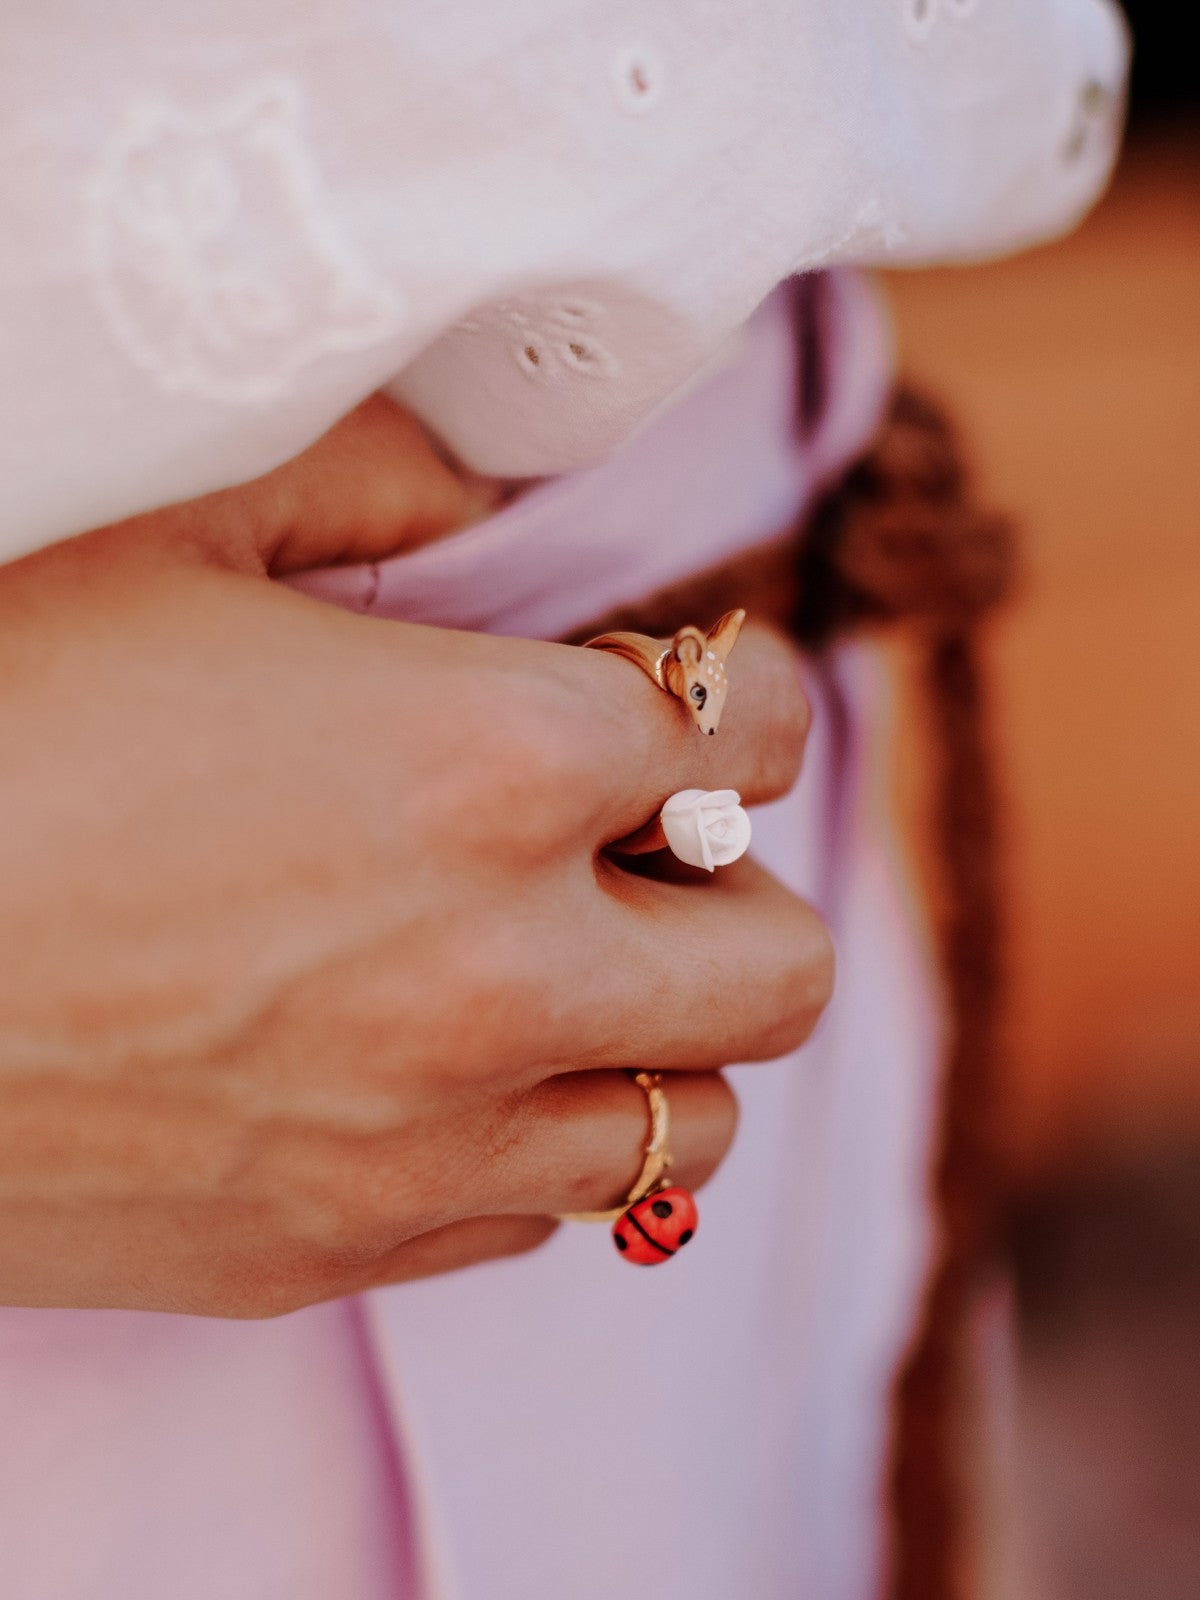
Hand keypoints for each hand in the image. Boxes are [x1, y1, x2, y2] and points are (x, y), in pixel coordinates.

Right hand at [0, 398, 831, 1315]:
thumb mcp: (168, 530)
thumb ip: (379, 486)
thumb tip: (492, 493)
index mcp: (493, 764)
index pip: (754, 737)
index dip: (740, 696)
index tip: (687, 690)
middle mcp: (501, 977)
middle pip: (781, 966)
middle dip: (739, 885)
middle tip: (645, 841)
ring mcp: (425, 1141)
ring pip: (692, 1128)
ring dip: (663, 1033)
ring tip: (564, 966)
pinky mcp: (333, 1247)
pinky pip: (534, 1212)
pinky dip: (531, 1132)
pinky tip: (440, 1065)